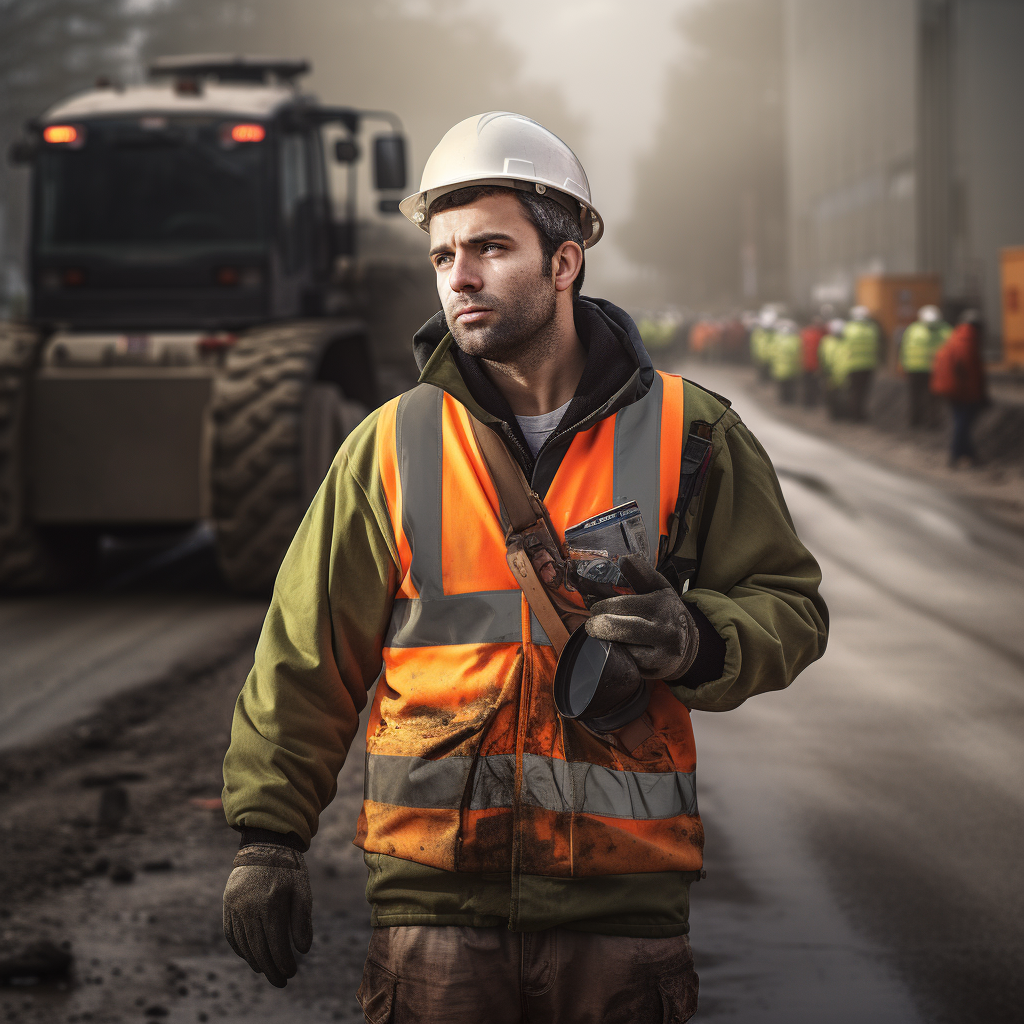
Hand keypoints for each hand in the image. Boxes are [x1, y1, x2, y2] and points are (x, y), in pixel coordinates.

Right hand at [223, 844, 312, 987]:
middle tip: (281, 981)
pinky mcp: (227, 905)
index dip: (283, 962)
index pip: (275, 944)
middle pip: (257, 949)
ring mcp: (234, 907)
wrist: (265, 845)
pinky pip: (231, 934)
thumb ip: (302, 920)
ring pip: (244, 944)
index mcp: (269, 904)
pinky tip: (251, 957)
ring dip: (255, 962)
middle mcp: (248, 907)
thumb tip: (303, 950)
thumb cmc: (289, 869)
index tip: (292, 973)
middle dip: (270, 969)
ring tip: (267, 971)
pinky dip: (241, 949)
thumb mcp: (302, 891)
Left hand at [585, 555, 697, 679]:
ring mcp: (661, 654)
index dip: (602, 607)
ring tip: (606, 634)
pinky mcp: (654, 671)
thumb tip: (623, 558)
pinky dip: (618, 655)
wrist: (687, 644)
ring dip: (607, 641)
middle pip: (616, 628)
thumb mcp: (658, 588)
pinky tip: (619, 648)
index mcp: (662, 605)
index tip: (596, 608)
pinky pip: (626, 662)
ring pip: (619, 647)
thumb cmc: (665, 612)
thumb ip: (640, 572)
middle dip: (599, 625)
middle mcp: (664, 630)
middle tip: (593, 624)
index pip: (620, 605)